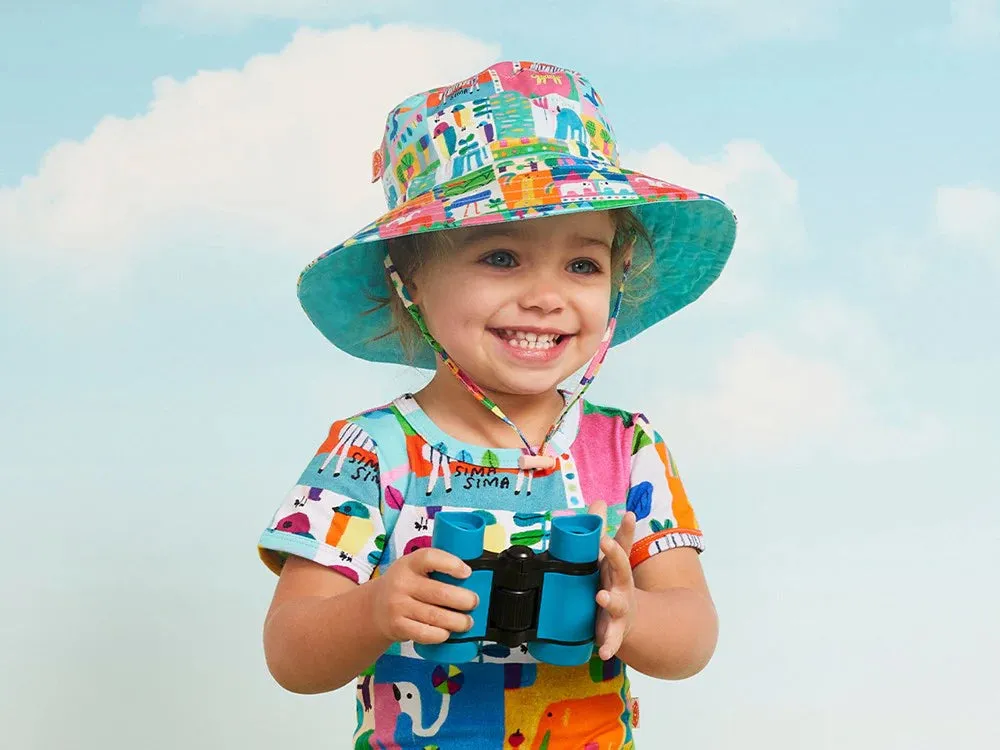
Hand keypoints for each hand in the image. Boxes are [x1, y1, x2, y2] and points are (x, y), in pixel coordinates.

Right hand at [370, 548, 478, 644]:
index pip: (430, 558)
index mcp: (409, 563)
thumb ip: (436, 568)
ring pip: (435, 616)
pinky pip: (425, 633)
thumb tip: (473, 576)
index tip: (467, 572)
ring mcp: (397, 606)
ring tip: (467, 622)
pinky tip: (447, 632)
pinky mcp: (397, 626)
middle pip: (440, 593)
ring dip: (457, 621)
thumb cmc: (404, 585)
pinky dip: (441, 635)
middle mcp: (401, 583)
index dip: (451, 564)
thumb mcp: (414, 568)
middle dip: (464, 600)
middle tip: (474, 602)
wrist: (374, 608)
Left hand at [590, 501, 637, 660]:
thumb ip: (604, 531)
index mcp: (617, 568)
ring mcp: (620, 608)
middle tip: (605, 541)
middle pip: (621, 570)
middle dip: (614, 556)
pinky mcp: (614, 630)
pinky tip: (603, 652)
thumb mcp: (609, 559)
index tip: (622, 519)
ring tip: (602, 596)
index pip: (620, 547)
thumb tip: (598, 501)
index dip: (622, 533)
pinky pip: (612, 639)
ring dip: (609, 600)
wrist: (632, 619)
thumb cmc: (614, 583)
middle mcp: (622, 585)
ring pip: (617, 604)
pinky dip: (609, 645)